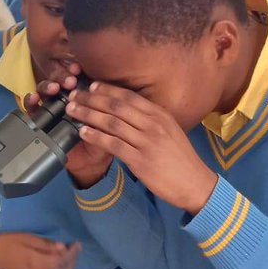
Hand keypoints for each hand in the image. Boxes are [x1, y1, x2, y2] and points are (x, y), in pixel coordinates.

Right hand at [0, 232, 80, 268]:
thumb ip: (45, 245)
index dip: (72, 253)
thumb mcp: (26, 238)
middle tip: (74, 251)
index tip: (76, 245)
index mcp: (34, 261)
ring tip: (67, 261)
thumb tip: (62, 247)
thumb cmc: (6, 245)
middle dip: (72, 261)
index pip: (61, 260)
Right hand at [23, 70, 112, 187]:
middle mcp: (67, 98)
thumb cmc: (101, 140)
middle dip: (61, 77)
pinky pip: (32, 108)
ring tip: (53, 88)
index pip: (76, 76)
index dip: (74, 71)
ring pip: (44, 90)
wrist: (90, 162)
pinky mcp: (41, 120)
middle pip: (58, 80)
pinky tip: (34, 98)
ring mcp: (53, 108)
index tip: (78, 69)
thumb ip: (105, 112)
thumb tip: (103, 97)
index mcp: (84, 95)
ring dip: (47, 86)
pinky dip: (31, 101)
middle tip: (68, 81)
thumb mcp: (107, 125)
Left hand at [66, 83, 216, 214]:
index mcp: (160, 115)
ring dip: (88, 114)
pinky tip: (82, 132)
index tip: (91, 85)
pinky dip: (95, 136)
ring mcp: (147, 142)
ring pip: (111, 123)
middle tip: (74, 95)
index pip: (129, 96)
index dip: (107, 90)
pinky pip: (112, 144)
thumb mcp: (170, 131)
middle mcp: (153, 124)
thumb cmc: (181, 159)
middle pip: (117, 106)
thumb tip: (129, 112)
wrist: (195, 183)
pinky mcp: (140, 160)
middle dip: (92, 98)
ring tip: (72, 110)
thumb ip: (151, 120)